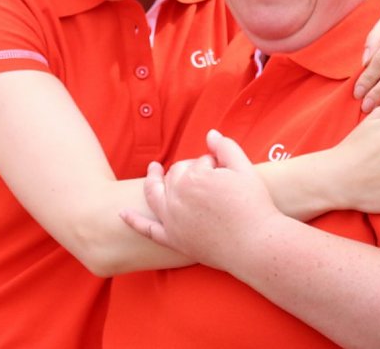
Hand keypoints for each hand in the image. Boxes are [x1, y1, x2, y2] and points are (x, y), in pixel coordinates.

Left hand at [121, 131, 278, 270]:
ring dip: (151, 181)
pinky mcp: (173, 240)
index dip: (214, 166)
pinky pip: (147, 230)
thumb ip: (225, 147)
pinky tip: (122, 214)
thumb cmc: (254, 206)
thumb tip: (210, 134)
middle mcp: (176, 197)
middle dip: (191, 173)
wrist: (257, 246)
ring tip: (153, 171)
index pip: (197, 163)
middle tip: (214, 183)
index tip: (230, 177)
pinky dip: (133, 221)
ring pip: (155, 194)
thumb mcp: (244, 169)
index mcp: (193, 177)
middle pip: (176, 176)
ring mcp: (172, 220)